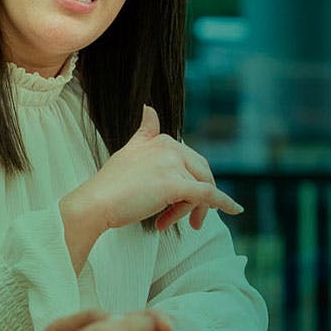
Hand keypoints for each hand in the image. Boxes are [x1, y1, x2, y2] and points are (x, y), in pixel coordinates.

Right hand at [60, 105, 242, 266]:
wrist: (96, 202)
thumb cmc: (111, 185)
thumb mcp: (130, 151)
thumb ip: (145, 131)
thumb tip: (149, 107)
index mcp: (161, 139)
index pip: (190, 161)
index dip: (188, 181)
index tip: (178, 200)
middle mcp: (170, 147)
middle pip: (200, 173)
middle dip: (195, 197)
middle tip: (183, 218)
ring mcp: (173, 165)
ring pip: (200, 188)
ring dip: (191, 209)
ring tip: (169, 223)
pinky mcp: (175, 185)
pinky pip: (208, 194)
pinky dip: (224, 203)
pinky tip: (235, 210)